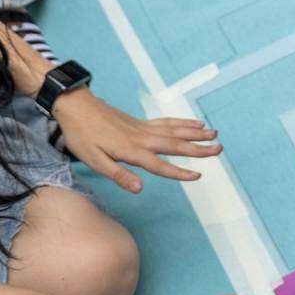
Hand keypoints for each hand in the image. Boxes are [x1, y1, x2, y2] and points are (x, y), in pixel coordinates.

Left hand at [53, 91, 220, 193]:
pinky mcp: (139, 122)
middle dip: (198, 148)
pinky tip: (194, 123)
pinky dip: (182, 122)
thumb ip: (118, 175)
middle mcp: (141, 138)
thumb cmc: (81, 135)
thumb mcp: (93, 160)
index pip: (159, 165)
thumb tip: (139, 188)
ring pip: (174, 130)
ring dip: (195, 133)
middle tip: (219, 149)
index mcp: (131, 150)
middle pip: (175, 144)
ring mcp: (142, 128)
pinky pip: (166, 122)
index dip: (179, 172)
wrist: (74, 106)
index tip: (198, 175)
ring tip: (214, 134)